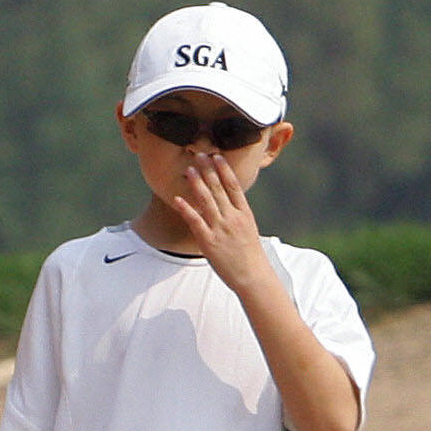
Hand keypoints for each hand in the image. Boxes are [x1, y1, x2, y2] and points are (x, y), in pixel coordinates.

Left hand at [169, 150, 277, 297]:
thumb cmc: (249, 253)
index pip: (233, 186)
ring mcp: (221, 230)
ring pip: (207, 201)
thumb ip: (237, 213)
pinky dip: (186, 209)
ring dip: (197, 183)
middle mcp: (233, 218)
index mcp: (244, 213)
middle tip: (199, 154)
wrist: (252, 276)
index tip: (217, 155)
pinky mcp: (209, 242)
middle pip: (219, 189)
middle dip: (208, 170)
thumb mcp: (248, 228)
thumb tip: (229, 200)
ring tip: (189, 169)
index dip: (224, 170)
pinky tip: (178, 199)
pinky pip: (196, 222)